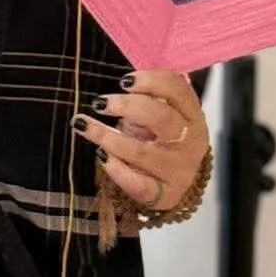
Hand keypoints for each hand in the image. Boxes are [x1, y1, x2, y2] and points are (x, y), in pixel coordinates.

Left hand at [74, 69, 208, 214]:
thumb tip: (124, 81)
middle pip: (161, 117)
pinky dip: (116, 169)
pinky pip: (137, 183)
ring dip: (107, 136)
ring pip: (141, 152)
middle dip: (127, 106)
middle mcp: (191, 142)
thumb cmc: (160, 140)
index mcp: (193, 116)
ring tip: (83, 124)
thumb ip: (150, 98)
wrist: (172, 184)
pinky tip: (101, 156)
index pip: (178, 90)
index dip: (151, 81)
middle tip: (101, 102)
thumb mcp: (161, 115)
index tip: (124, 81)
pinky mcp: (164, 195)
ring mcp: (179, 171)